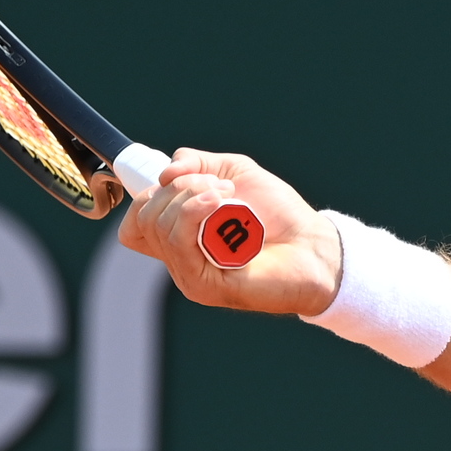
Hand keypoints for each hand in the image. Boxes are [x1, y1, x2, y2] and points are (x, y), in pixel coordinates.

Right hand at [118, 149, 341, 320]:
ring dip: (191, 196)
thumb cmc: (280, 215)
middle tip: (219, 187)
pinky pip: (178, 244)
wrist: (316, 245)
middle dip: (178, 188)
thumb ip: (196, 164)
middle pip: (144, 219)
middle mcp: (181, 260)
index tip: (178, 179)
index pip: (134, 225)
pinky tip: (222, 204)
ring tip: (228, 195)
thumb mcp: (234, 173)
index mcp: (181, 238)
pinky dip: (195, 213)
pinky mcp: (203, 286)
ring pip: (158, 227)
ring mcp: (189, 275)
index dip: (146, 196)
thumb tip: (165, 171)